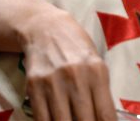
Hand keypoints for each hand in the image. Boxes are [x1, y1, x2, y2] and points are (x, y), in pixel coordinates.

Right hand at [18, 4, 115, 120]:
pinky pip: (42, 118)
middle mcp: (76, 78)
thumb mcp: (97, 64)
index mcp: (97, 72)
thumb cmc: (77, 47)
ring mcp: (53, 83)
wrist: (46, 29)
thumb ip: (101, 91)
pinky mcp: (33, 86)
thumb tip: (106, 120)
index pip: (105, 113)